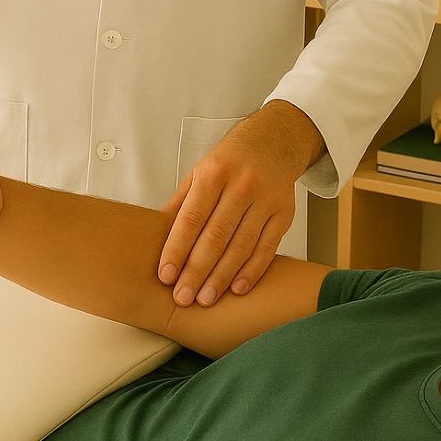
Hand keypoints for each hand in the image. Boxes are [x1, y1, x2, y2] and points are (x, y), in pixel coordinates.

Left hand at [157, 104, 321, 306]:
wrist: (273, 141)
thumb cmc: (230, 160)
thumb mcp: (199, 171)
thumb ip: (180, 203)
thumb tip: (155, 235)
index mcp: (214, 173)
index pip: (192, 218)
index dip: (177, 249)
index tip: (166, 275)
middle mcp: (242, 185)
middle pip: (216, 236)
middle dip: (197, 270)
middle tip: (182, 297)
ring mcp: (266, 199)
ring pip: (241, 245)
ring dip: (221, 277)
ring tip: (205, 299)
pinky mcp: (284, 213)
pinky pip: (267, 247)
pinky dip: (252, 271)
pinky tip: (236, 288)